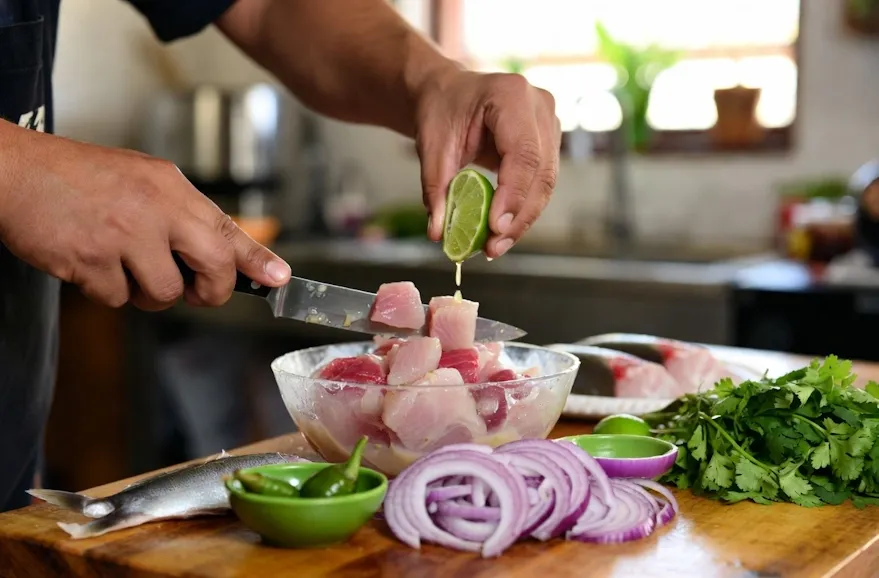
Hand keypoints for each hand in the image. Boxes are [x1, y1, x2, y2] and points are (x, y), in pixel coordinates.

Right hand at [0, 124, 290, 310]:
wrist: (13, 171)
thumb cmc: (77, 178)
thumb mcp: (141, 180)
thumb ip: (180, 214)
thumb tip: (219, 254)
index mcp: (170, 186)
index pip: (227, 227)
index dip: (257, 259)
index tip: (280, 279)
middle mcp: (155, 209)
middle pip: (213, 268)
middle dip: (210, 291)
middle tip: (195, 291)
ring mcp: (123, 236)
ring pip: (164, 294)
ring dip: (147, 291)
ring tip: (122, 262)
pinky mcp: (91, 261)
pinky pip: (118, 299)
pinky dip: (107, 290)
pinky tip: (91, 262)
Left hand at [415, 69, 560, 257]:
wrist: (449, 93)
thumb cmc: (441, 110)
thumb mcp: (431, 145)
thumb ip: (435, 187)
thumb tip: (438, 232)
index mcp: (511, 95)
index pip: (523, 152)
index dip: (513, 194)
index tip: (495, 227)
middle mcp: (540, 107)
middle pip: (541, 172)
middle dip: (519, 216)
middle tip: (494, 247)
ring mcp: (550, 124)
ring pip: (547, 183)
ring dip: (523, 219)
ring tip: (496, 246)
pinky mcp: (549, 142)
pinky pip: (541, 183)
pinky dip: (523, 209)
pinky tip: (503, 231)